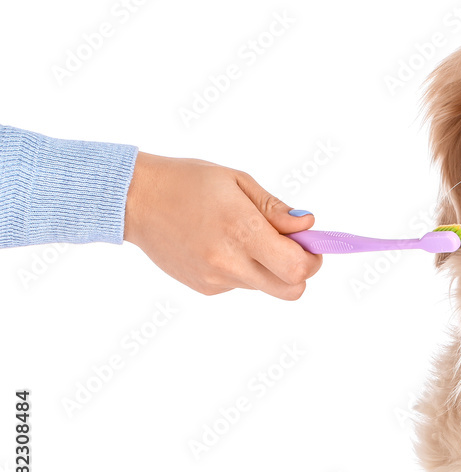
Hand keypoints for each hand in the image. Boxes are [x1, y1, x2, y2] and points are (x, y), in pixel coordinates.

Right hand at [124, 152, 321, 299]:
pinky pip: (240, 284)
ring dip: (268, 267)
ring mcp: (215, 279)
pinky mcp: (204, 287)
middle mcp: (230, 262)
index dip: (313, 258)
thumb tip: (307, 226)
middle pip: (290, 290)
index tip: (309, 243)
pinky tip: (220, 244)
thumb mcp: (238, 182)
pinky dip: (243, 269)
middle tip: (289, 246)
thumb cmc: (188, 182)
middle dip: (299, 271)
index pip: (297, 268)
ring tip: (242, 235)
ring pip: (265, 286)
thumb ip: (275, 209)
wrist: (136, 200)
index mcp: (243, 231)